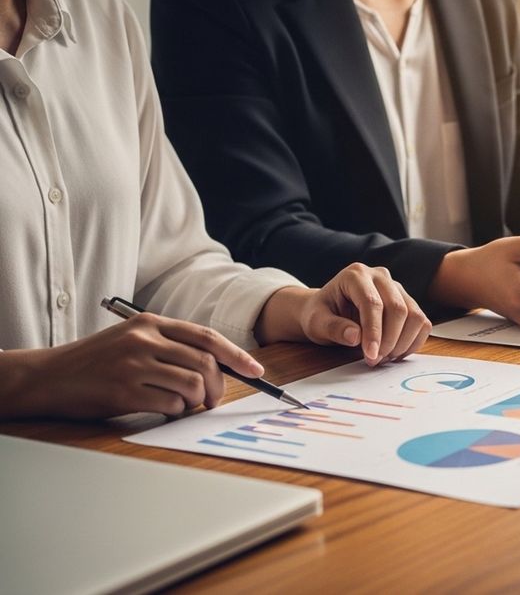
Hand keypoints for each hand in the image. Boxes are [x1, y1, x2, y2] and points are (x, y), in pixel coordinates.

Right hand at [0, 314, 264, 418]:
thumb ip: (168, 346)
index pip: (205, 336)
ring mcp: (134, 364)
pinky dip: (177, 410)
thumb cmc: (94, 362)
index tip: (256, 371)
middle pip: (205, 362)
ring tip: (186, 405)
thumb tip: (216, 367)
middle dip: (219, 385)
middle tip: (214, 400)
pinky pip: (172, 403)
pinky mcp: (125, 391)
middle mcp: (144, 340)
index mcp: (149, 323)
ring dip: (198, 400)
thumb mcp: (130, 340)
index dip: (236, 355)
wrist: (47, 377)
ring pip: (193, 384)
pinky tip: (165, 409)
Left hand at [257, 264, 430, 365]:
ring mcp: (397, 288)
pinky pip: (422, 322)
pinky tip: (395, 353)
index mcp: (355, 275)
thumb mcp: (316, 322)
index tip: (371, 355)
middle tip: (375, 360)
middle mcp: (380, 276)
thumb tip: (355, 336)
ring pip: (414, 315)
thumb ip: (333, 328)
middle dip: (389, 340)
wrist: (328, 310)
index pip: (372, 302)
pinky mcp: (408, 301)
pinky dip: (413, 342)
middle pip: (398, 308)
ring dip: (403, 343)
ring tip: (384, 358)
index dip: (374, 332)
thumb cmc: (321, 314)